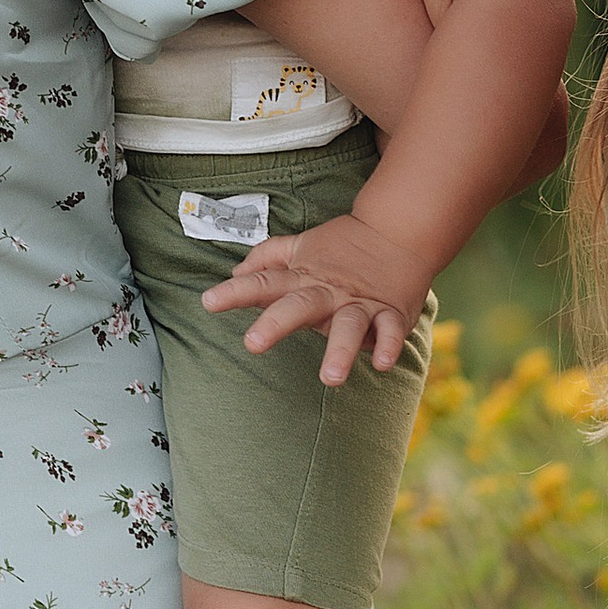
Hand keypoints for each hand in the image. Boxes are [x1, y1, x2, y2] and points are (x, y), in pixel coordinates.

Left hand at [199, 212, 434, 387]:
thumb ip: (267, 258)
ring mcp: (360, 303)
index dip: (235, 292)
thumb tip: (235, 272)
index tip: (209, 302)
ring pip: (348, 325)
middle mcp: (328, 291)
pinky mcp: (390, 313)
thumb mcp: (301, 246)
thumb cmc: (344, 246)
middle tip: (252, 344)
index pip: (264, 283)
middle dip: (276, 323)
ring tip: (329, 378)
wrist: (398, 230)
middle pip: (298, 305)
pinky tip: (380, 363)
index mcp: (303, 277)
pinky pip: (390, 330)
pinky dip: (388, 345)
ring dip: (339, 350)